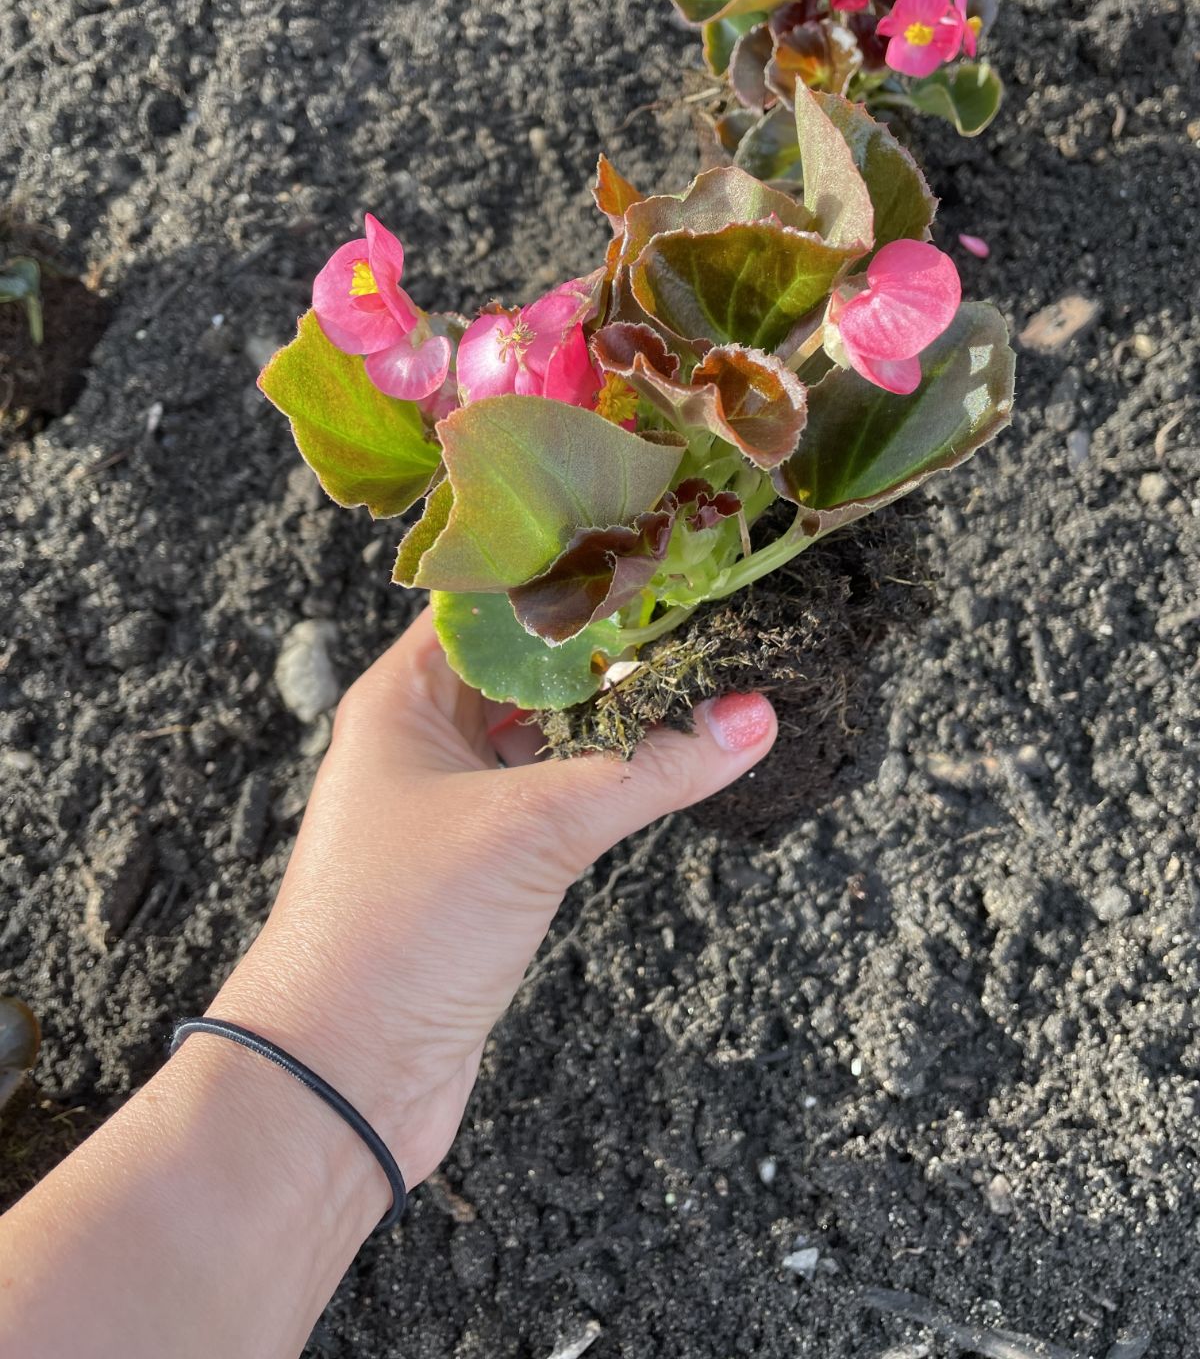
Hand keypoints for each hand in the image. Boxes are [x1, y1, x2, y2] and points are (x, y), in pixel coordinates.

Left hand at [213, 607, 776, 1195]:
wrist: (340, 1082)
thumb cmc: (394, 932)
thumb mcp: (530, 829)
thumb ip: (646, 769)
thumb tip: (751, 716)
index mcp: (403, 696)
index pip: (492, 601)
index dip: (570, 572)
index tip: (653, 546)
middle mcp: (425, 736)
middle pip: (530, 664)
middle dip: (613, 646)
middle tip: (703, 609)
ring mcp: (456, 802)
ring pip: (550, 733)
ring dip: (617, 716)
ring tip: (705, 674)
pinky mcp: (487, 865)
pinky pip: (559, 797)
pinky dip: (611, 779)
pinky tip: (669, 761)